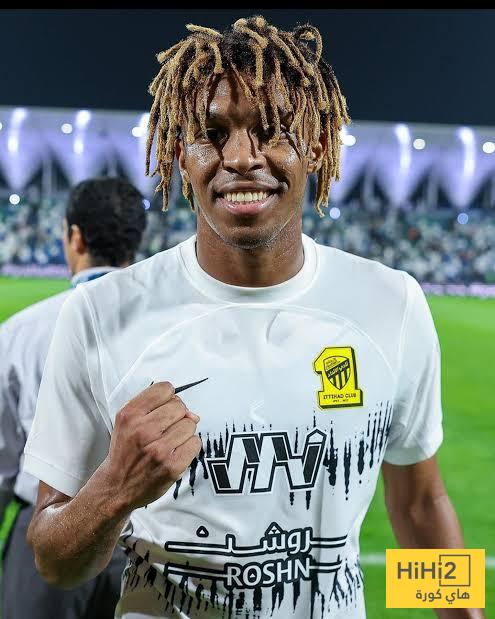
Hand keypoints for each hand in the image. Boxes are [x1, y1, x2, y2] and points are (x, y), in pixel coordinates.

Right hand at [101, 382, 200, 511]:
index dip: (168, 398)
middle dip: (177, 416)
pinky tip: (176, 452)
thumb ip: (155, 407)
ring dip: (184, 432)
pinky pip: (195, 443)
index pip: (165, 389)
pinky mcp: (172, 466)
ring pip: (190, 424)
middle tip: (166, 429)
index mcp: (130, 415)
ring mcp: (158, 449)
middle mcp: (143, 430)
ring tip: (170, 442)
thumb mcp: (127, 421)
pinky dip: (189, 447)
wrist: (117, 486)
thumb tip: (191, 412)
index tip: (163, 408)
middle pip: (180, 407)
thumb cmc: (126, 451)